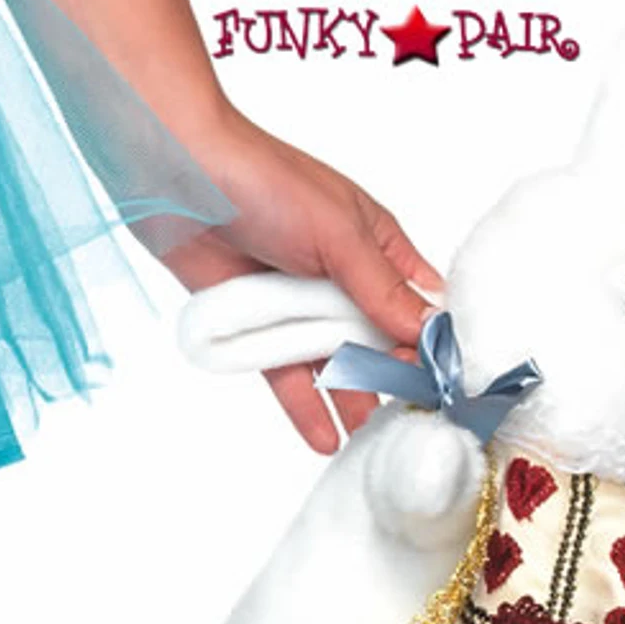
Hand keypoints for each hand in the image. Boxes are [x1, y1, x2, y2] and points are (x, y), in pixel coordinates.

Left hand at [159, 110, 442, 452]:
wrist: (177, 178)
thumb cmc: (266, 182)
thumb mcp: (339, 235)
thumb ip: (382, 290)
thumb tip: (429, 333)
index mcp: (375, 244)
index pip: (417, 303)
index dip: (432, 342)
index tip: (446, 385)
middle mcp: (342, 277)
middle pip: (378, 340)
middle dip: (395, 380)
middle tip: (412, 427)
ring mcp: (300, 305)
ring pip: (335, 363)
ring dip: (353, 400)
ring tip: (373, 445)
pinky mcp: (259, 327)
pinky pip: (288, 375)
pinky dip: (307, 407)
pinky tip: (327, 439)